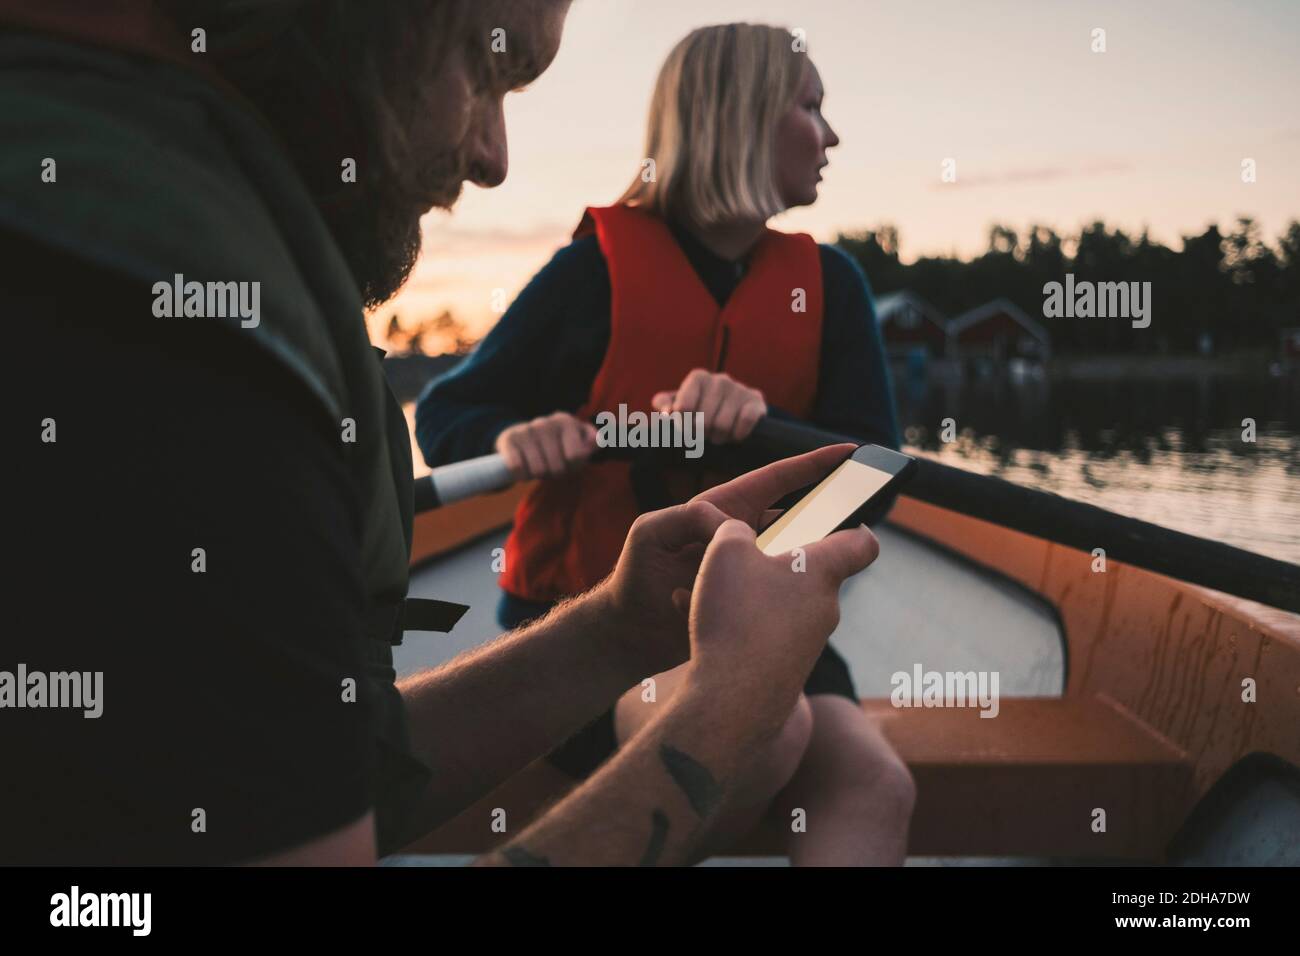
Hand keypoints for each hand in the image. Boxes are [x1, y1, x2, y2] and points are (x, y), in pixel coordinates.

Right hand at [495, 412, 597, 479]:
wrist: (521, 439)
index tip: (569, 462)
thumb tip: (599, 441)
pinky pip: (517, 468)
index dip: (573, 466)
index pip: (576, 456)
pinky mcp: (508, 439)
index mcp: (566, 421)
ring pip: (537, 470)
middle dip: (555, 473)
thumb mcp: (577, 443)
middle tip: (551, 467)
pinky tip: (523, 468)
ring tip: (538, 468)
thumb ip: (592, 442)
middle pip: (556, 467)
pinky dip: (521, 475)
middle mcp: (545, 422)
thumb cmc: (556, 446)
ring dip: (538, 475)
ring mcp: (525, 429)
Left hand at [598, 443, 875, 680]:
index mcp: (721, 510)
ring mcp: (747, 566)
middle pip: (795, 517)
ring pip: (792, 555)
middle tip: (860, 509)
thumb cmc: (633, 577)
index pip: (774, 480)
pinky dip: (791, 592)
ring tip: (835, 560)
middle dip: (827, 511)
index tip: (847, 452)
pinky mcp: (748, 597)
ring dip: (812, 556)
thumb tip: (723, 520)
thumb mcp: (650, 534)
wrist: (628, 632)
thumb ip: (684, 518)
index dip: (810, 465)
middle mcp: (740, 535)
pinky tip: (804, 599)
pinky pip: (779, 589)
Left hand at [652, 369, 764, 443]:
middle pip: (703, 421)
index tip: (685, 430)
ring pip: (723, 425)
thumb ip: (664, 404)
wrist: (736, 408)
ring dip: (719, 437)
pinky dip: (737, 434)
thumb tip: (667, 413)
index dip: (683, 425)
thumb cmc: (700, 407)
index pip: (683, 408)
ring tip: (717, 435)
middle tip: (703, 435)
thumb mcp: (678, 403)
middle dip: (701, 435)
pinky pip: (745, 422)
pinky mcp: (756, 401)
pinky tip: (735, 434)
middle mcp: (720, 379)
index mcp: (698, 377)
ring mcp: (740, 389)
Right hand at [684, 514, 876, 730]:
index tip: (843, 520)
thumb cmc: (736, 616)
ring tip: (701, 592)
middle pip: (811, 575)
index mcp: (820, 572)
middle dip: (777, 562)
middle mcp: (824, 609)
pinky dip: (736, 624)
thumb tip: (738, 532)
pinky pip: (762, 635)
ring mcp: (807, 644)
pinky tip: (696, 622)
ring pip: (779, 605)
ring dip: (746, 594)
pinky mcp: (786, 670)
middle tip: (740, 554)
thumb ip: (733, 529)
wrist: (733, 700)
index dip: (855, 527)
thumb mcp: (726, 551)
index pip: (862, 544)